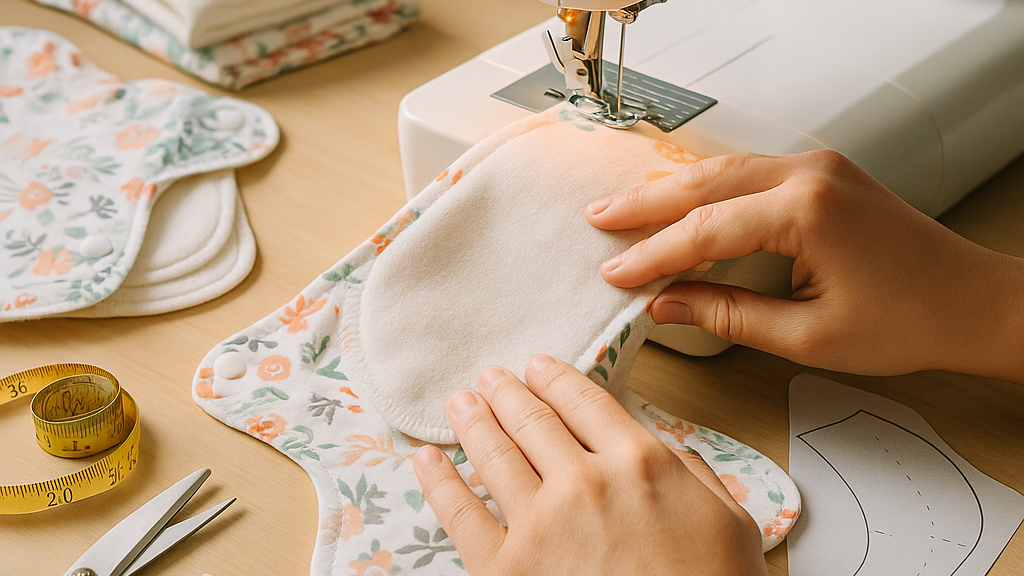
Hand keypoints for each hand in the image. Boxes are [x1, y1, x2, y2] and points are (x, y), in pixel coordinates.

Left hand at [413, 355, 765, 575]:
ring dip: (473, 421)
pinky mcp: (504, 569)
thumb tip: (666, 450)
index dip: (555, 378)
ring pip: (493, 454)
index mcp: (639, 462)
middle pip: (532, 419)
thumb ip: (693, 474)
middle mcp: (583, 482)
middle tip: (491, 378)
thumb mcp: (729, 523)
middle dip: (506, 392)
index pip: (584, 401)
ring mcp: (539, 524)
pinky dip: (438, 480)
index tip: (537, 366)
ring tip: (461, 404)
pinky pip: (459, 513)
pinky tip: (428, 459)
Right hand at [586, 151, 1023, 381]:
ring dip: (672, 189)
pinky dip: (707, 186)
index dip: (652, 253)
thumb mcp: (808, 336)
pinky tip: (680, 196)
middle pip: (705, 183)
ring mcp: (818, 167)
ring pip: (724, 168)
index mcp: (806, 211)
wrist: (972, 302)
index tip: (614, 273)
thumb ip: (728, 315)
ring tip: (624, 206)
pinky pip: (750, 171)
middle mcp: (809, 174)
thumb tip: (667, 303)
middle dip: (646, 203)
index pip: (705, 229)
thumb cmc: (909, 320)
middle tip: (597, 218)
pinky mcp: (824, 174)